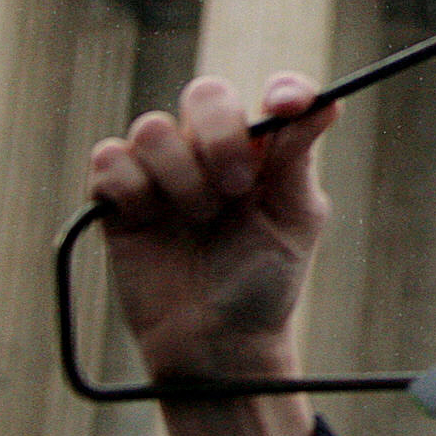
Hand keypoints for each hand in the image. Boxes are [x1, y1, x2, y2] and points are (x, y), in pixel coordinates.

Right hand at [88, 75, 335, 435]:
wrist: (216, 346)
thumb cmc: (263, 283)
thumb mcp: (294, 221)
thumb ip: (297, 160)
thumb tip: (326, 103)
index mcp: (263, 149)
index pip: (275, 93)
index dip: (283, 89)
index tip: (285, 106)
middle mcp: (212, 149)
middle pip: (206, 94)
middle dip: (220, 134)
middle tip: (237, 187)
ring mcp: (163, 171)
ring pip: (153, 127)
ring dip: (180, 173)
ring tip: (200, 219)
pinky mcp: (119, 199)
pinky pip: (109, 159)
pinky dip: (131, 185)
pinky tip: (150, 219)